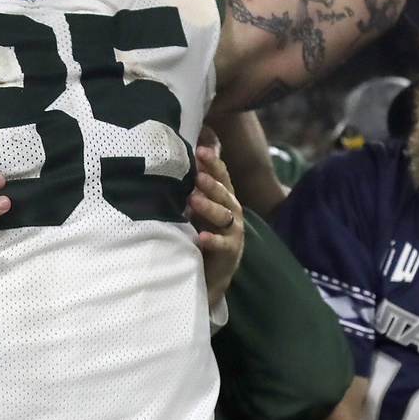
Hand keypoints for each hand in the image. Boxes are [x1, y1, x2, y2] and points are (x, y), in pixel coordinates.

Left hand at [188, 134, 243, 306]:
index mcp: (225, 197)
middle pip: (223, 193)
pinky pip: (222, 243)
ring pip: (223, 215)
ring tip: (194, 200)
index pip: (221, 176)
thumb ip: (197, 185)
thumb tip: (185, 154)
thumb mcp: (201, 205)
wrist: (214, 269)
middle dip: (211, 183)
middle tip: (198, 175)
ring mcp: (233, 230)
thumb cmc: (205, 229)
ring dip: (209, 207)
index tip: (201, 150)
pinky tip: (201, 236)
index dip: (213, 163)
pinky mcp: (230, 250)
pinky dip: (212, 239)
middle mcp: (232, 210)